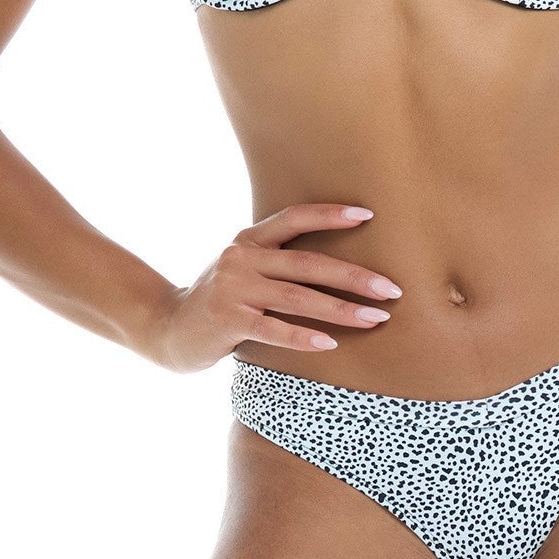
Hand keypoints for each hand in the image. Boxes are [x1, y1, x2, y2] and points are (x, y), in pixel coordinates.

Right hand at [144, 203, 402, 373]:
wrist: (167, 329)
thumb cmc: (220, 301)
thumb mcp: (243, 270)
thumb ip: (277, 263)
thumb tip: (339, 266)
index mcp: (249, 240)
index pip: (294, 218)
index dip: (330, 215)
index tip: (368, 215)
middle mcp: (241, 257)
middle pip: (308, 263)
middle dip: (354, 276)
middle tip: (392, 288)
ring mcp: (233, 289)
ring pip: (298, 297)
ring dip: (341, 309)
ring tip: (376, 318)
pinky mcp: (227, 321)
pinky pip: (274, 329)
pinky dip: (303, 336)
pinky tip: (331, 343)